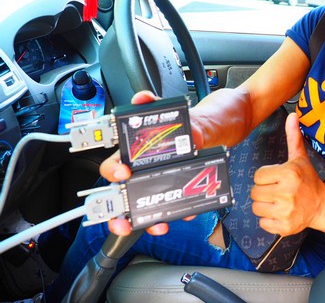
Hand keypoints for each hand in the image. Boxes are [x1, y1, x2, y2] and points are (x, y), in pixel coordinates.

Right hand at [100, 90, 202, 235]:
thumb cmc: (184, 123)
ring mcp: (161, 184)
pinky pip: (176, 207)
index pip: (113, 165)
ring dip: (149, 221)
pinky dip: (181, 213)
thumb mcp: (169, 110)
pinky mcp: (178, 192)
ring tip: (158, 225)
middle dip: (120, 213)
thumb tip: (141, 99)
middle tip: (126, 220)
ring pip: (146, 209)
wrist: (211, 128)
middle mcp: (143, 173)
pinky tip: (188, 213)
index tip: (123, 173)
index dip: (113, 171)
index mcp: (135, 154)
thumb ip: (154, 103)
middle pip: (124, 197)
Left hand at [251, 113, 324, 235]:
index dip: (265, 177)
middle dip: (264, 191)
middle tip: (277, 191)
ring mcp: (286, 211)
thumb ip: (293, 137)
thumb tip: (293, 116)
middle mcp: (287, 192)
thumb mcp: (300, 158)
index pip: (258, 176)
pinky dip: (269, 220)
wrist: (322, 205)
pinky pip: (263, 223)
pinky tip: (280, 212)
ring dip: (264, 206)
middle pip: (255, 192)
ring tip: (278, 202)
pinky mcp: (285, 226)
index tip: (276, 179)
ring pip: (256, 208)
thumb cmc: (308, 180)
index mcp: (288, 173)